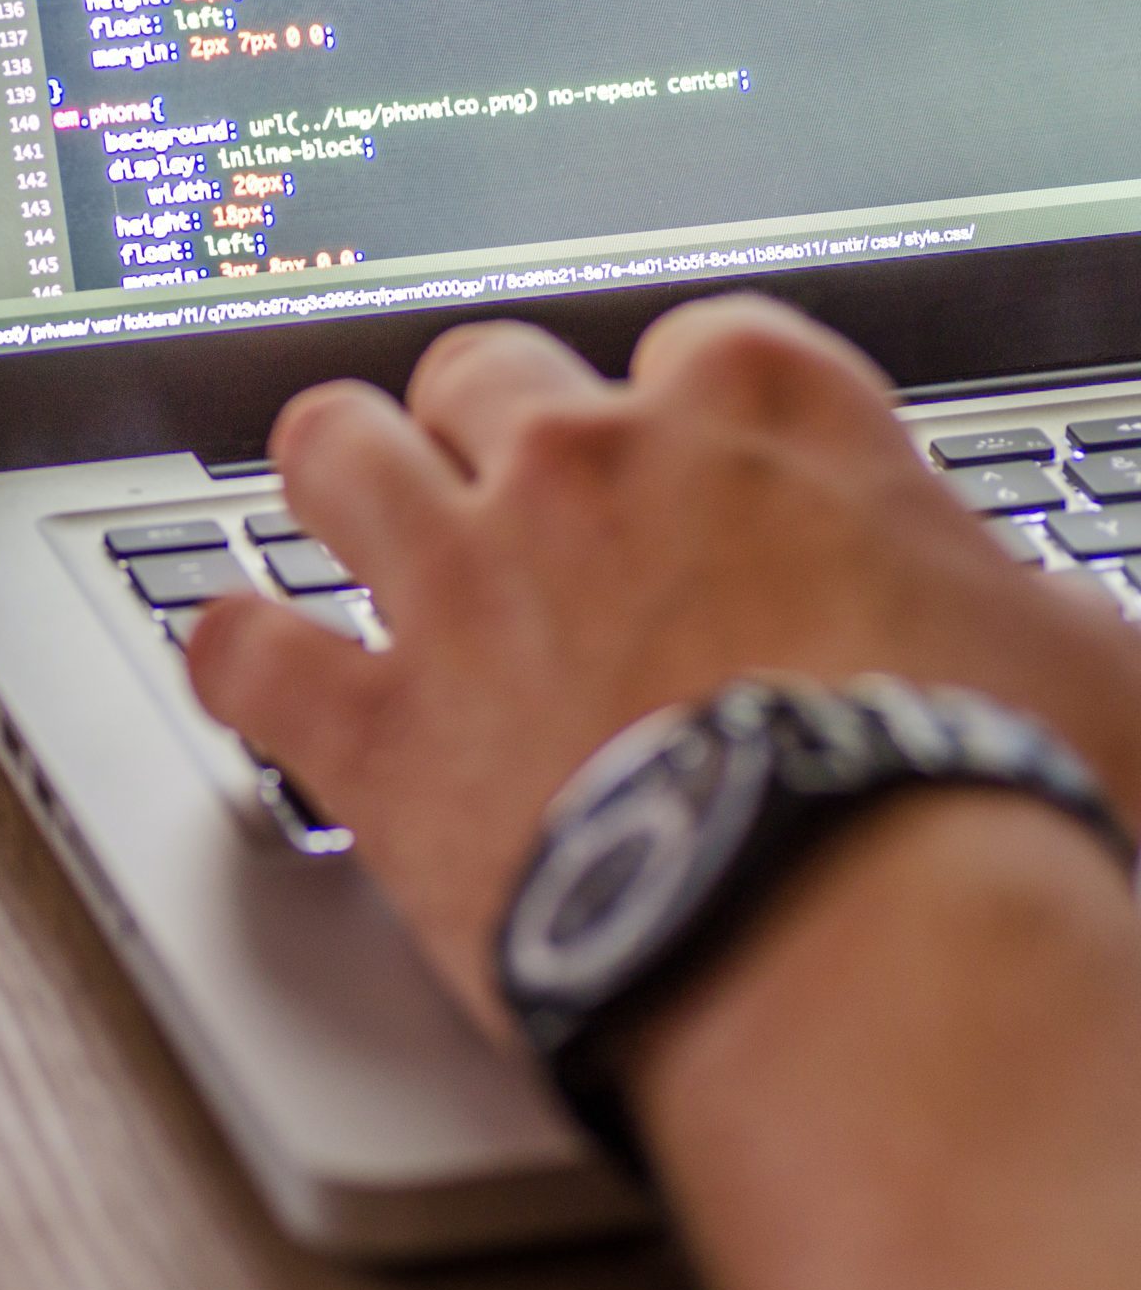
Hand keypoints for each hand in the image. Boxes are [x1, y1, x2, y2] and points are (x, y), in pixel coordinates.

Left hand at [186, 294, 1140, 1038]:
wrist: (857, 944)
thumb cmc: (982, 798)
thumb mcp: (1069, 655)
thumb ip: (993, 593)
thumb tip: (1008, 612)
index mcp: (756, 415)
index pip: (689, 345)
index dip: (677, 415)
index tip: (680, 471)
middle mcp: (584, 467)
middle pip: (479, 373)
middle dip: (483, 428)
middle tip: (498, 499)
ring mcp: (459, 585)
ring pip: (331, 452)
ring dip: (334, 482)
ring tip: (340, 519)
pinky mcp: (374, 727)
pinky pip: (241, 650)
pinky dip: (233, 655)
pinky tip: (241, 662)